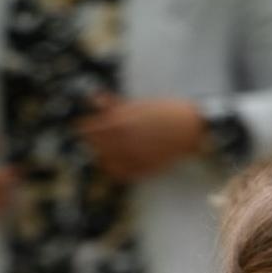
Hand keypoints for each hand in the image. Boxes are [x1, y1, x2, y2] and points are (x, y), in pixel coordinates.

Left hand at [76, 95, 205, 181]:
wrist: (189, 127)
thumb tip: (94, 99)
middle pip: (95, 146)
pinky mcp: (142, 169)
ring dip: (103, 156)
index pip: (88, 129)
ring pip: (105, 162)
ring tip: (105, 151)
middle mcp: (122, 142)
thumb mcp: (137, 104)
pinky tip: (117, 163)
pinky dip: (116, 169)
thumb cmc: (165, 111)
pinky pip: (121, 174)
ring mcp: (132, 157)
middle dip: (93, 142)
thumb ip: (114, 104)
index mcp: (119, 122)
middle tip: (94, 138)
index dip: (84, 127)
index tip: (82, 127)